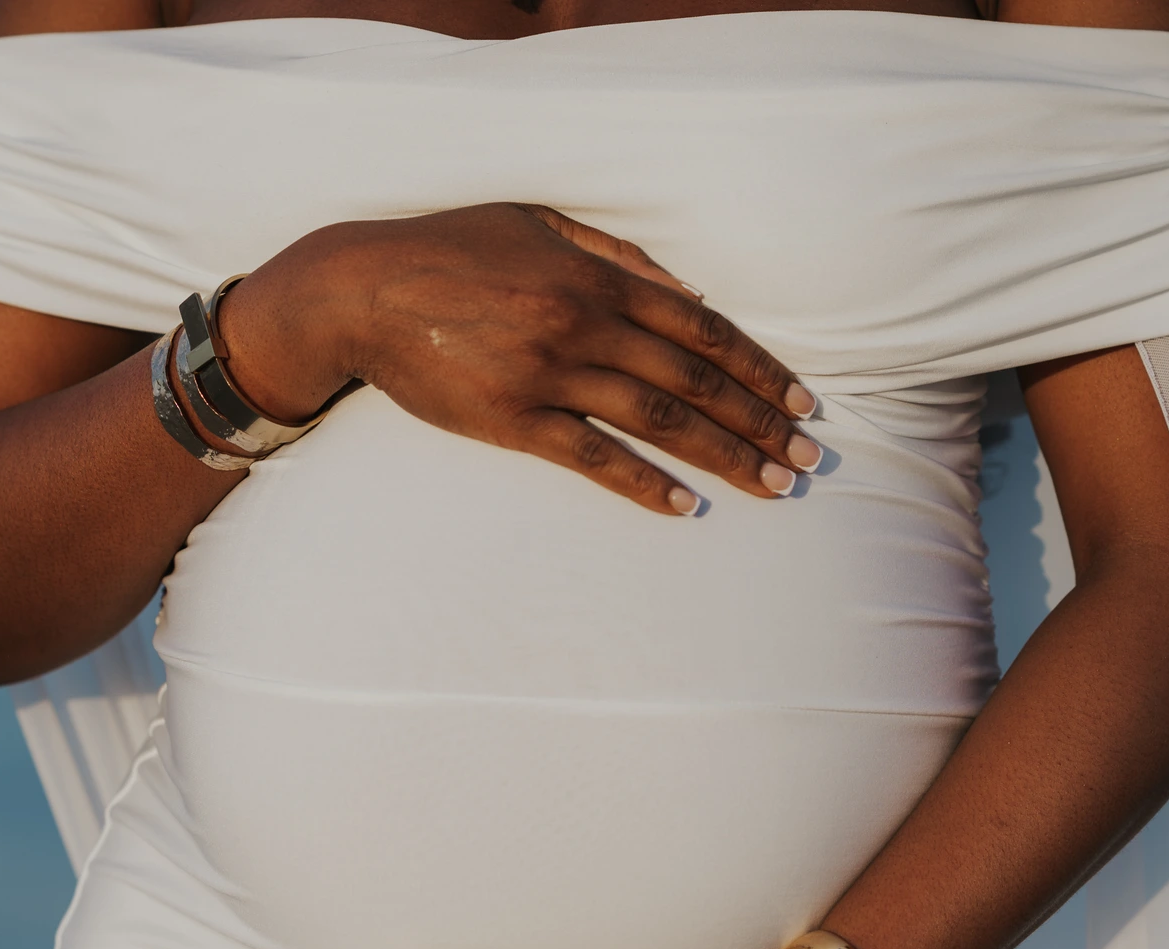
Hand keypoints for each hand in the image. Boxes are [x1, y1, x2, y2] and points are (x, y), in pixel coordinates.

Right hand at [221, 203, 821, 514]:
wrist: (361, 290)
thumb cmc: (452, 250)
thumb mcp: (538, 221)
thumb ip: (616, 250)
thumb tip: (687, 289)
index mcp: (597, 275)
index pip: (702, 326)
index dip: (758, 366)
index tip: (800, 399)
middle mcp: (584, 323)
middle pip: (694, 378)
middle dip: (760, 420)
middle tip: (808, 457)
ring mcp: (549, 373)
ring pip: (658, 418)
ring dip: (724, 455)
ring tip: (772, 485)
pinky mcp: (511, 418)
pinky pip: (592, 457)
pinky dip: (643, 482)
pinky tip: (684, 506)